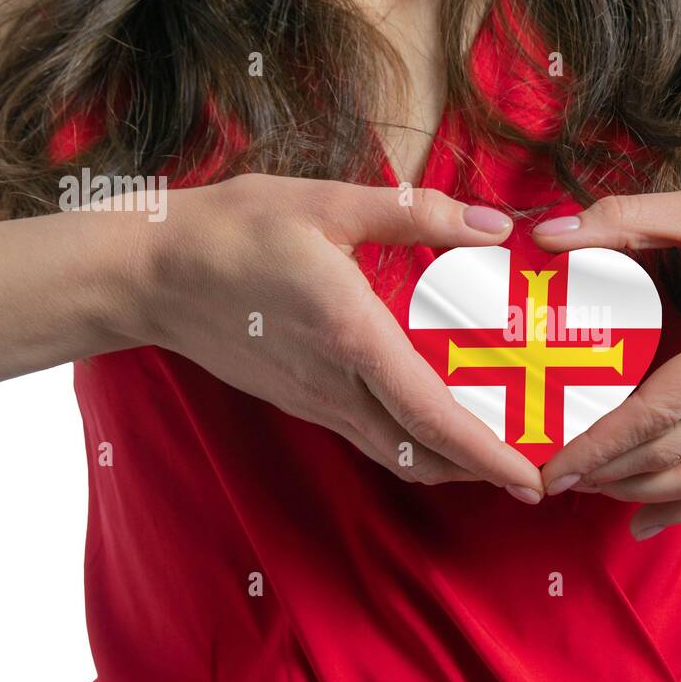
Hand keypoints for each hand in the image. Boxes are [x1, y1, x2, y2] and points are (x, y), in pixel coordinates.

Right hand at [127, 173, 543, 500]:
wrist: (148, 273)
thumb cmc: (233, 231)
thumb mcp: (327, 203)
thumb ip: (415, 214)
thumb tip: (491, 227)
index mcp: (353, 338)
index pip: (432, 416)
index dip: (487, 455)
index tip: (531, 478)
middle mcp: (336, 385)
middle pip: (421, 454)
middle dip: (481, 472)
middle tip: (533, 469)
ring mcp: (314, 401)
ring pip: (394, 454)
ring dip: (448, 462)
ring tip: (495, 450)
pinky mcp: (300, 400)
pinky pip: (368, 437)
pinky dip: (412, 443)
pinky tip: (434, 417)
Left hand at [532, 154, 680, 535]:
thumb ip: (626, 219)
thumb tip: (551, 232)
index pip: (658, 414)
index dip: (602, 446)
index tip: (556, 467)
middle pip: (678, 455)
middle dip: (612, 475)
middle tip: (556, 479)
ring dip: (649, 491)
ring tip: (596, 488)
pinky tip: (652, 514)